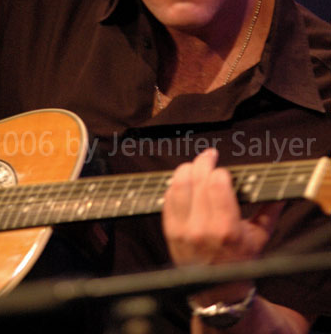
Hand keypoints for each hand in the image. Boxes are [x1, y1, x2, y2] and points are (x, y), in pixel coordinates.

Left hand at [162, 148, 283, 266]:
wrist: (217, 290)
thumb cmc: (240, 262)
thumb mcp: (259, 238)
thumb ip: (269, 211)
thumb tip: (280, 192)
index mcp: (226, 229)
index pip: (217, 184)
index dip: (220, 171)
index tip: (224, 170)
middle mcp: (202, 228)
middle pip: (197, 179)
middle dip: (203, 162)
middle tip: (209, 156)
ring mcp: (183, 230)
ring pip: (178, 185)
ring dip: (186, 169)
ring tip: (194, 165)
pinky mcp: (170, 231)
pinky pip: (167, 198)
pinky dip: (174, 185)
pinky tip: (182, 181)